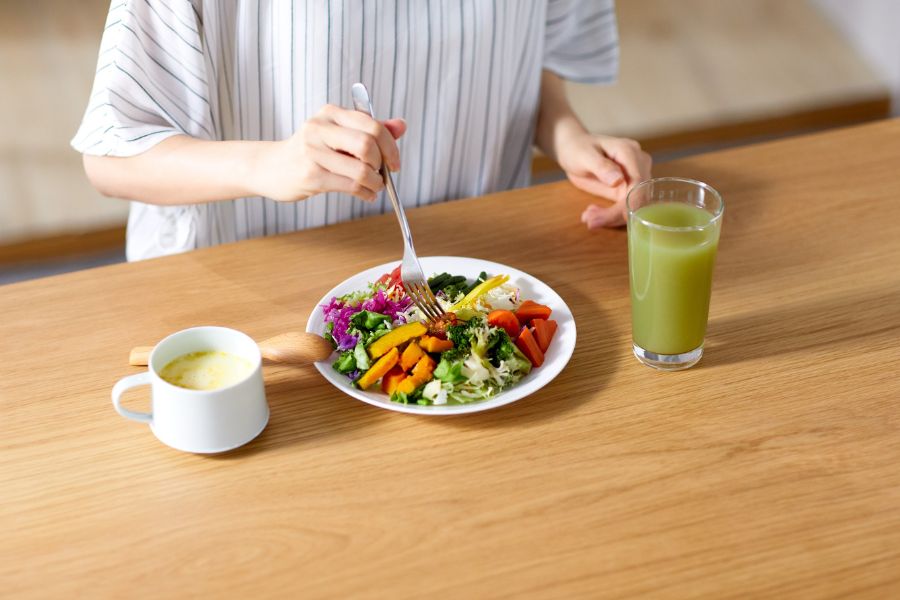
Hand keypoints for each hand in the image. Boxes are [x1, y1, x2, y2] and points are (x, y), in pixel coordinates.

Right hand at [252, 104, 406, 201]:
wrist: (269, 167)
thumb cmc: (309, 151)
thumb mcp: (338, 134)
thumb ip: (370, 130)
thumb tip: (401, 125)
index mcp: (330, 113)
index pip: (372, 125)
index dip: (391, 146)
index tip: (394, 162)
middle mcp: (320, 128)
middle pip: (368, 145)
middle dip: (383, 164)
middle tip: (383, 174)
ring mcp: (313, 152)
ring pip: (361, 169)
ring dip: (376, 183)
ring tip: (374, 187)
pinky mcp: (311, 175)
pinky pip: (351, 186)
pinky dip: (365, 193)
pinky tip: (366, 194)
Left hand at [556, 133, 651, 227]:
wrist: (573, 149)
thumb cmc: (578, 148)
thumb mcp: (585, 156)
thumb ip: (601, 167)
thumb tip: (618, 180)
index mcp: (630, 152)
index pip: (637, 182)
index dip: (628, 203)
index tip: (612, 217)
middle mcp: (639, 164)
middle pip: (637, 196)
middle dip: (615, 213)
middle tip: (589, 220)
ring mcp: (636, 176)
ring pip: (633, 204)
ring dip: (611, 216)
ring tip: (588, 217)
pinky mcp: (629, 187)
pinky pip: (625, 206)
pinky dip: (610, 214)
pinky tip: (592, 213)